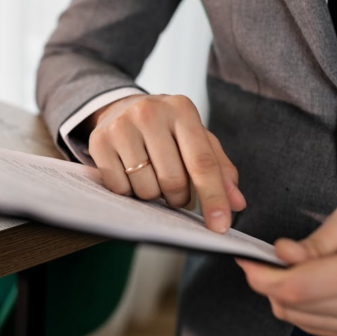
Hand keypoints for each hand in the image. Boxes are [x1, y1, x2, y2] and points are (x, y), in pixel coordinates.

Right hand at [85, 94, 245, 231]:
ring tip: (151, 178)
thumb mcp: (197, 140)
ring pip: (146, 188)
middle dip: (179, 198)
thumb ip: (220, 169)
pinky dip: (129, 191)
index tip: (220, 227)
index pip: (202, 162)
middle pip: (173, 180)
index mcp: (182, 110)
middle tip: (176, 194)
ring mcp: (121, 125)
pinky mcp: (99, 141)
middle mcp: (150, 113)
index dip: (213, 198)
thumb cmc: (167, 130)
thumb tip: (237, 203)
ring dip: (153, 196)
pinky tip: (130, 174)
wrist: (122, 109)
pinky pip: (120, 188)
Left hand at [237, 203, 336, 335]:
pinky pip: (311, 324)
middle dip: (268, 282)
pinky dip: (299, 305)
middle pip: (292, 305)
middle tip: (264, 260)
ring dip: (282, 294)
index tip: (247, 261)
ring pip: (297, 318)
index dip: (263, 276)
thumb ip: (314, 240)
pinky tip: (309, 284)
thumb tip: (281, 254)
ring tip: (293, 268)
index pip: (298, 287)